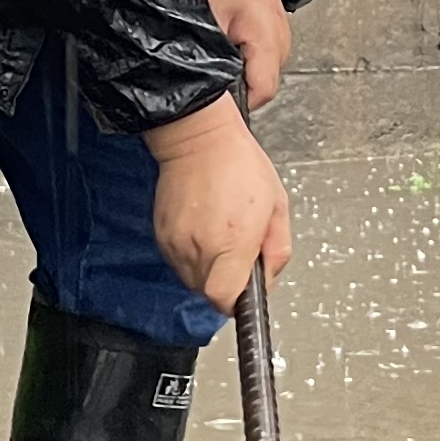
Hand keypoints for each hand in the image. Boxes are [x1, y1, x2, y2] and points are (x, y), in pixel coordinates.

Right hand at [146, 95, 293, 312]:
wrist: (198, 138)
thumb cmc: (239, 165)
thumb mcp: (277, 205)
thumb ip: (278, 250)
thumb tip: (268, 280)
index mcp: (232, 242)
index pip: (224, 299)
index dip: (238, 301)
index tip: (247, 289)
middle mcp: (200, 247)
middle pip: (210, 293)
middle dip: (227, 281)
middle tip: (238, 250)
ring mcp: (176, 243)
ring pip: (193, 280)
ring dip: (209, 269)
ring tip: (220, 235)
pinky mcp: (161, 236)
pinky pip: (179, 262)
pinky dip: (193, 255)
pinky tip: (204, 228)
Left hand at [203, 0, 293, 112]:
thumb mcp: (209, 14)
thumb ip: (208, 50)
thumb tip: (200, 79)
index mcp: (267, 42)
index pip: (262, 93)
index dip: (239, 102)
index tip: (220, 95)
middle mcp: (281, 48)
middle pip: (263, 91)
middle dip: (239, 91)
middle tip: (215, 77)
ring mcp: (282, 47)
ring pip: (262, 80)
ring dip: (243, 78)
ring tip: (224, 59)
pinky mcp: (278, 45)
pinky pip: (263, 67)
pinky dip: (248, 66)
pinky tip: (234, 52)